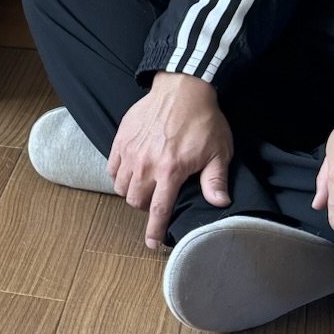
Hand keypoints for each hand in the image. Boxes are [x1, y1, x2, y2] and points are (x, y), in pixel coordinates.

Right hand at [108, 71, 232, 249]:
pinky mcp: (121, 141)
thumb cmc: (203, 120)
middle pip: (135, 200)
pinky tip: (131, 172)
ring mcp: (130, 153)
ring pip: (121, 187)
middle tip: (157, 200)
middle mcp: (146, 165)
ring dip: (131, 192)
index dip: (155, 231)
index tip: (152, 244)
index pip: (159, 210)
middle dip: (145, 207)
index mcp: (171, 171)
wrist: (182, 88)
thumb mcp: (218, 151)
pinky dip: (119, 176)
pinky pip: (112, 168)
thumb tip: (220, 203)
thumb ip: (215, 180)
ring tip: (144, 187)